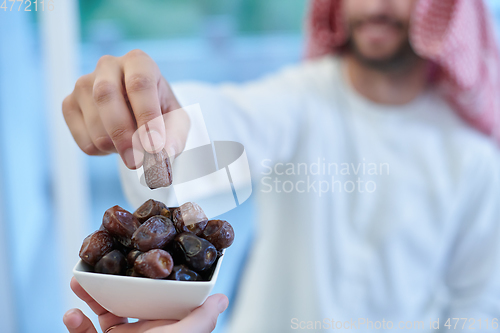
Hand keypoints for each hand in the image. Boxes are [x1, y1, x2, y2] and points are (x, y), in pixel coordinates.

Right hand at [62, 50, 189, 168]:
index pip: (139, 84)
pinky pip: (83, 139)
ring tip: (133, 148)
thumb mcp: (177, 124)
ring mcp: (83, 84)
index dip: (147, 116)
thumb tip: (160, 157)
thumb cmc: (162, 115)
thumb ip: (174, 138)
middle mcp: (108, 66)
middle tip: (138, 162)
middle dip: (124, 135)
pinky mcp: (69, 105)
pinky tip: (115, 143)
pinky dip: (103, 152)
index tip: (155, 146)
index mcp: (138, 62)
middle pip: (106, 96)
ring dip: (116, 147)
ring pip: (94, 123)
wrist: (142, 118)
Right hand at [63, 277, 228, 332]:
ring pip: (101, 312)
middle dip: (110, 281)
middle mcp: (142, 330)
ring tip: (77, 282)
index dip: (146, 275)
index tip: (134, 255)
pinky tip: (71, 314)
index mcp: (163, 325)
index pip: (156, 294)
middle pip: (125, 298)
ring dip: (88, 297)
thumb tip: (222, 298)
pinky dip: (75, 324)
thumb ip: (202, 320)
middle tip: (98, 266)